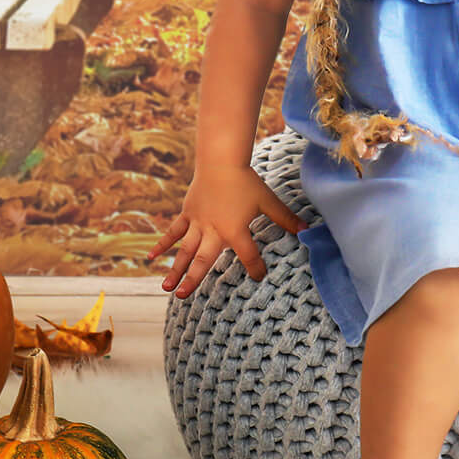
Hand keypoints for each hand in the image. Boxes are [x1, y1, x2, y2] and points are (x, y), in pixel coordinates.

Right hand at [151, 162, 307, 298]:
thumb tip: (307, 230)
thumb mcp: (268, 201)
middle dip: (194, 279)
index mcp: (235, 230)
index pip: (247, 256)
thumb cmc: (246, 182)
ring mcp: (197, 223)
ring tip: (167, 288)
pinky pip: (174, 232)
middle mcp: (213, 231)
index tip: (258, 277)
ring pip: (185, 250)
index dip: (255, 267)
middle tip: (183, 296)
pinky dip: (163, 244)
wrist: (221, 161)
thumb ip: (285, 218)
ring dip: (175, 269)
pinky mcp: (187, 214)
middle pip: (203, 259)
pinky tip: (151, 257)